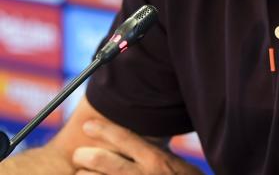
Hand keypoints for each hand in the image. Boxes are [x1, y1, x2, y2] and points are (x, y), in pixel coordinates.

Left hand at [71, 120, 201, 174]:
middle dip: (84, 156)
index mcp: (156, 161)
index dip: (103, 129)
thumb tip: (144, 143)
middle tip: (81, 156)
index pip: (124, 137)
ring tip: (84, 174)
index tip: (88, 125)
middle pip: (98, 158)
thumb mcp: (181, 169)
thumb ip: (160, 157)